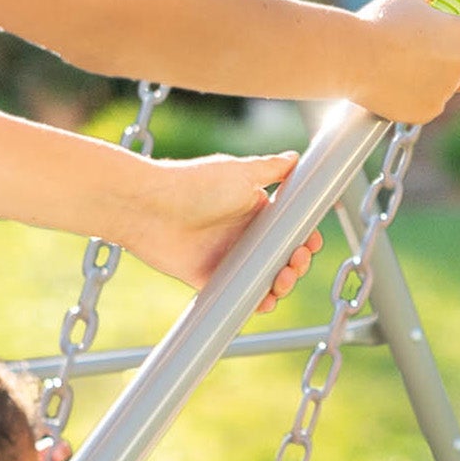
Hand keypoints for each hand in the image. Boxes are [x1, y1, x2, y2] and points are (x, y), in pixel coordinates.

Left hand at [118, 151, 322, 312]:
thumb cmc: (193, 185)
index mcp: (254, 210)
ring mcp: (227, 258)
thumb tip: (297, 158)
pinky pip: (238, 295)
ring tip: (281, 281)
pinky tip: (265, 301)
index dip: (304, 239)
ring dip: (281, 284)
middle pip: (281, 257)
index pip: (289, 229)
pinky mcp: (208, 277)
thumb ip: (272, 169)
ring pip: (264, 278)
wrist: (149, 207)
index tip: (310, 243)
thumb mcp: (240, 172)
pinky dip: (254, 302)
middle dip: (296, 264)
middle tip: (296, 262)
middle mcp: (243, 235)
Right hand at [351, 0, 459, 124]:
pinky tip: (393, 86)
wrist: (352, 56)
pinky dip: (416, 100)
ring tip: (402, 69)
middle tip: (424, 56)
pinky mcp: (426, 112)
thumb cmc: (381, 21)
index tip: (459, 40)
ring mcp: (445, 91)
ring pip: (447, 91)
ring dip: (434, 84)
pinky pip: (428, 107)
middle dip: (455, 67)